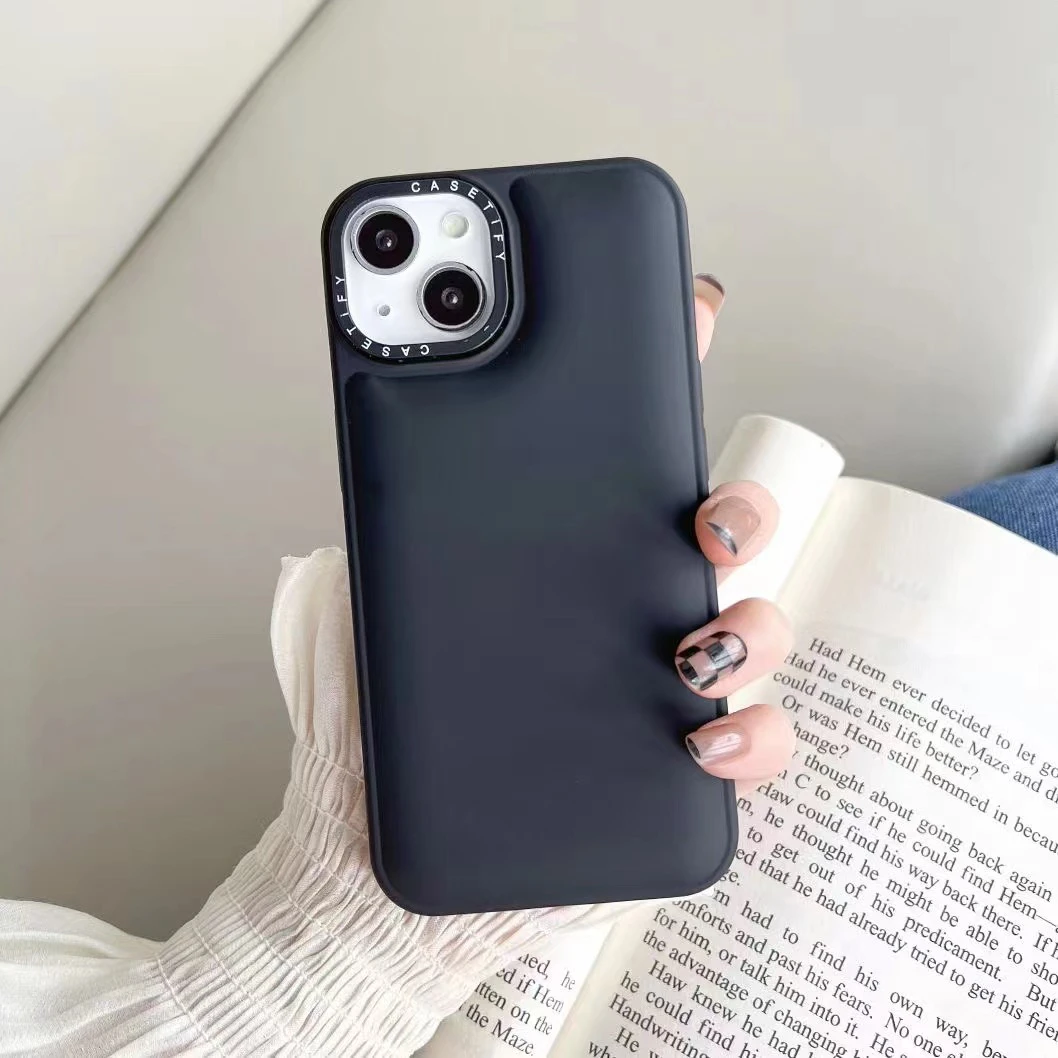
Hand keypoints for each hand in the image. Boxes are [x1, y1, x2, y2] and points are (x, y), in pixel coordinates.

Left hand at [163, 274, 795, 1057]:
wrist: (367, 872)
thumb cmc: (368, 733)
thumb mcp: (364, 604)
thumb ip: (382, 520)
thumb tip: (394, 423)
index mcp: (557, 556)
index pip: (624, 456)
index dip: (669, 375)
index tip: (697, 308)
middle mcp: (620, 612)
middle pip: (716, 541)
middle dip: (742, 508)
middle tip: (712, 509)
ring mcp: (655, 691)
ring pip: (752, 633)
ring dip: (753, 622)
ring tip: (697, 642)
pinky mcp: (670, 778)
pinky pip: (748, 750)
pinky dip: (750, 738)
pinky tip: (703, 737)